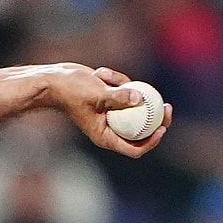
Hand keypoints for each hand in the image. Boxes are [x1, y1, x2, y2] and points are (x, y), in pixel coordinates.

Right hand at [53, 65, 172, 158]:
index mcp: (106, 137)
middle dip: (156, 119)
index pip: (134, 149)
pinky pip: (126, 92)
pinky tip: (100, 74)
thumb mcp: (96, 94)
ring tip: (103, 77)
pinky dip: (117, 80)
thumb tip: (140, 97)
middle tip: (167, 106)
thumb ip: (118, 97)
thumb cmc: (71, 91)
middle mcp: (111, 129)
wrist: (56, 81)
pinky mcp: (113, 101)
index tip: (162, 128)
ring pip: (134, 106)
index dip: (152, 142)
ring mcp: (113, 115)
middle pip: (142, 131)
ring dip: (125, 88)